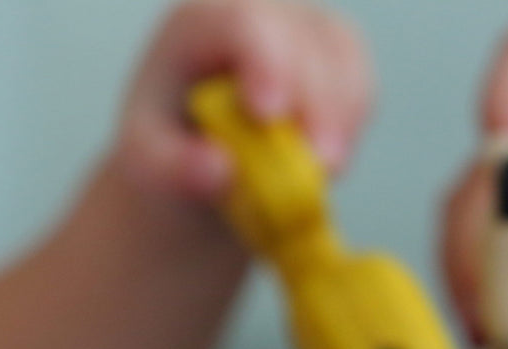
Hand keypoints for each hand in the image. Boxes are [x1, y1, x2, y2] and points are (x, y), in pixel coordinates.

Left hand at [116, 0, 373, 199]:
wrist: (198, 154)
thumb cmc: (169, 149)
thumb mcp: (149, 166)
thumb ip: (172, 168)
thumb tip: (218, 172)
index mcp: (201, 22)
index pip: (243, 22)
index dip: (265, 62)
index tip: (269, 114)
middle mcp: (256, 11)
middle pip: (303, 36)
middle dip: (317, 101)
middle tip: (320, 165)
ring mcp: (301, 29)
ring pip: (342, 54)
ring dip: (343, 116)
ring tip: (329, 172)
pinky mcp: (333, 59)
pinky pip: (359, 82)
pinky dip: (353, 125)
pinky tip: (333, 163)